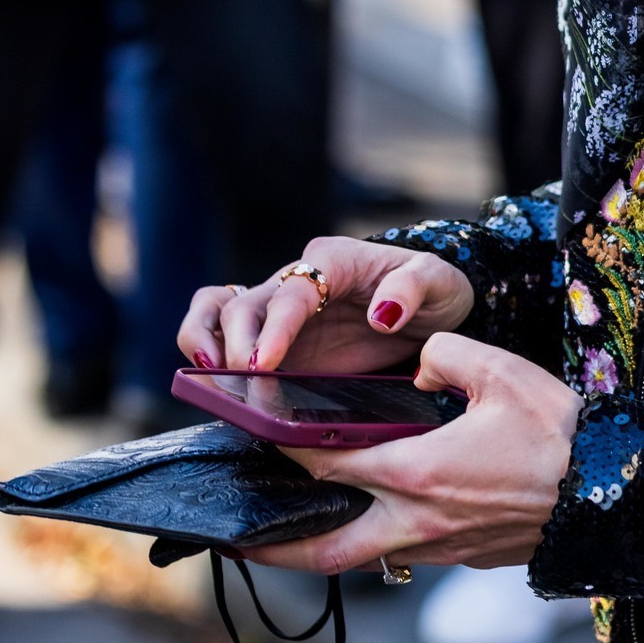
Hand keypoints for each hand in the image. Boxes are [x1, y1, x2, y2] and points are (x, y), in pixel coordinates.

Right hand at [178, 236, 474, 375]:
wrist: (431, 306)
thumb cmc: (434, 289)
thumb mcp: (439, 282)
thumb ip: (412, 289)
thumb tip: (382, 314)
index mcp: (335, 261)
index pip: (294, 291)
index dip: (276, 327)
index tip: (265, 363)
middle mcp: (299, 280)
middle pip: (245, 303)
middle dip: (237, 343)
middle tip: (247, 381)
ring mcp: (281, 310)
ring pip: (218, 308)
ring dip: (204, 338)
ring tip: (208, 376)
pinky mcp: (275, 338)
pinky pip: (223, 329)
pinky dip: (207, 347)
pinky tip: (212, 380)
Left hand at [243, 331, 580, 575]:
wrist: (615, 497)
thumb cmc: (560, 434)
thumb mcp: (502, 372)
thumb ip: (444, 355)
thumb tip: (418, 364)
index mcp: (416, 472)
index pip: (326, 464)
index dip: (283, 450)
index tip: (255, 438)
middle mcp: (417, 520)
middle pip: (323, 548)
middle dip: (272, 548)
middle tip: (234, 541)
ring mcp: (440, 548)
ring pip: (361, 559)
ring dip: (322, 549)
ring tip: (292, 536)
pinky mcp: (464, 558)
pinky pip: (401, 556)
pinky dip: (372, 544)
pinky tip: (369, 523)